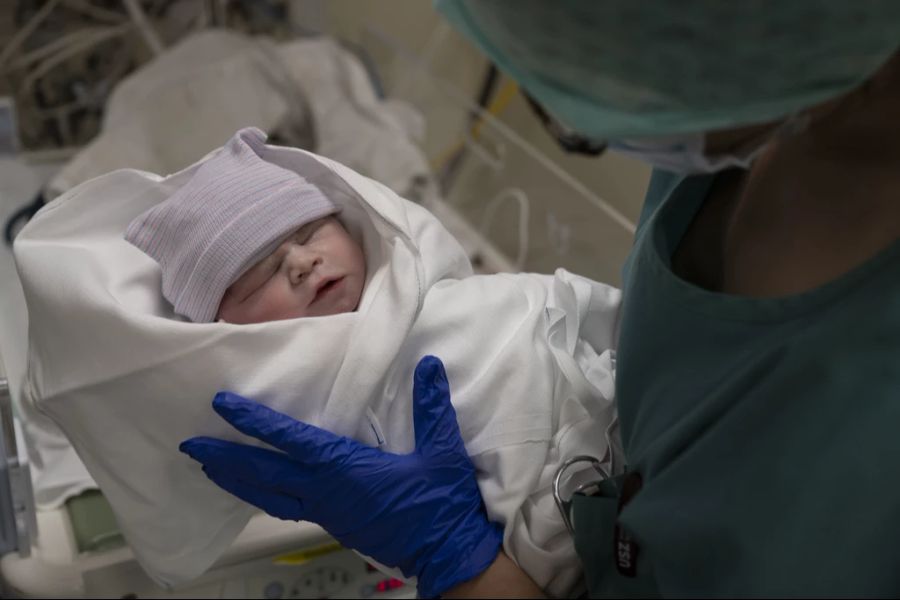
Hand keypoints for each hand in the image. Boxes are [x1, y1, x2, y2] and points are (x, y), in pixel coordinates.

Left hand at [179, 356, 502, 597]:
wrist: (445, 553)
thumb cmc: (441, 504)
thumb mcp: (442, 452)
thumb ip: (432, 407)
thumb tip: (428, 365)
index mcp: (346, 470)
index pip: (291, 442)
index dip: (255, 423)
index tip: (224, 407)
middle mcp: (326, 492)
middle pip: (264, 475)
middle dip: (225, 458)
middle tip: (190, 446)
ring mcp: (326, 511)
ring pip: (269, 496)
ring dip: (237, 481)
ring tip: (209, 468)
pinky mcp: (332, 523)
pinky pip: (286, 507)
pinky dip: (262, 496)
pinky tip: (256, 490)